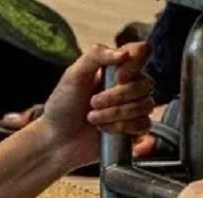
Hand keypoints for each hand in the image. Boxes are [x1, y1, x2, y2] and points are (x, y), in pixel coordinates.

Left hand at [41, 42, 154, 167]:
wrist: (56, 140)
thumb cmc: (62, 106)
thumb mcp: (73, 75)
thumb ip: (96, 56)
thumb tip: (125, 53)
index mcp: (116, 67)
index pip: (142, 52)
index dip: (135, 64)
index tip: (118, 77)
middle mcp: (128, 86)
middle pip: (145, 84)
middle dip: (117, 96)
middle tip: (92, 103)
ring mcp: (132, 108)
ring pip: (145, 105)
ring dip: (115, 113)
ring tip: (92, 118)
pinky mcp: (133, 130)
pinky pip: (143, 125)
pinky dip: (121, 127)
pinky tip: (104, 130)